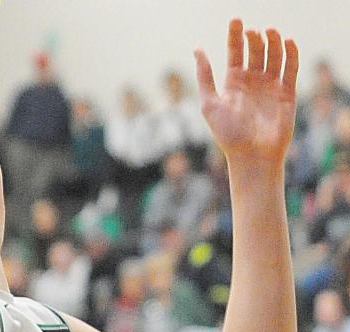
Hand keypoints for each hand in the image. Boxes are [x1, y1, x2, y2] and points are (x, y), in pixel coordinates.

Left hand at [195, 19, 297, 167]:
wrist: (252, 156)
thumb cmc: (228, 134)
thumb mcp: (209, 103)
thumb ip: (204, 76)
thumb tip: (196, 49)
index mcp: (233, 83)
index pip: (235, 52)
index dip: (235, 35)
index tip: (236, 20)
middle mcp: (252, 82)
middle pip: (256, 51)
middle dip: (255, 38)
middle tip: (252, 31)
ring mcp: (270, 86)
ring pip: (274, 55)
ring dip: (273, 42)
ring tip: (269, 31)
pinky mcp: (287, 92)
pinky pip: (291, 68)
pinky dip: (291, 54)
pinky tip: (287, 42)